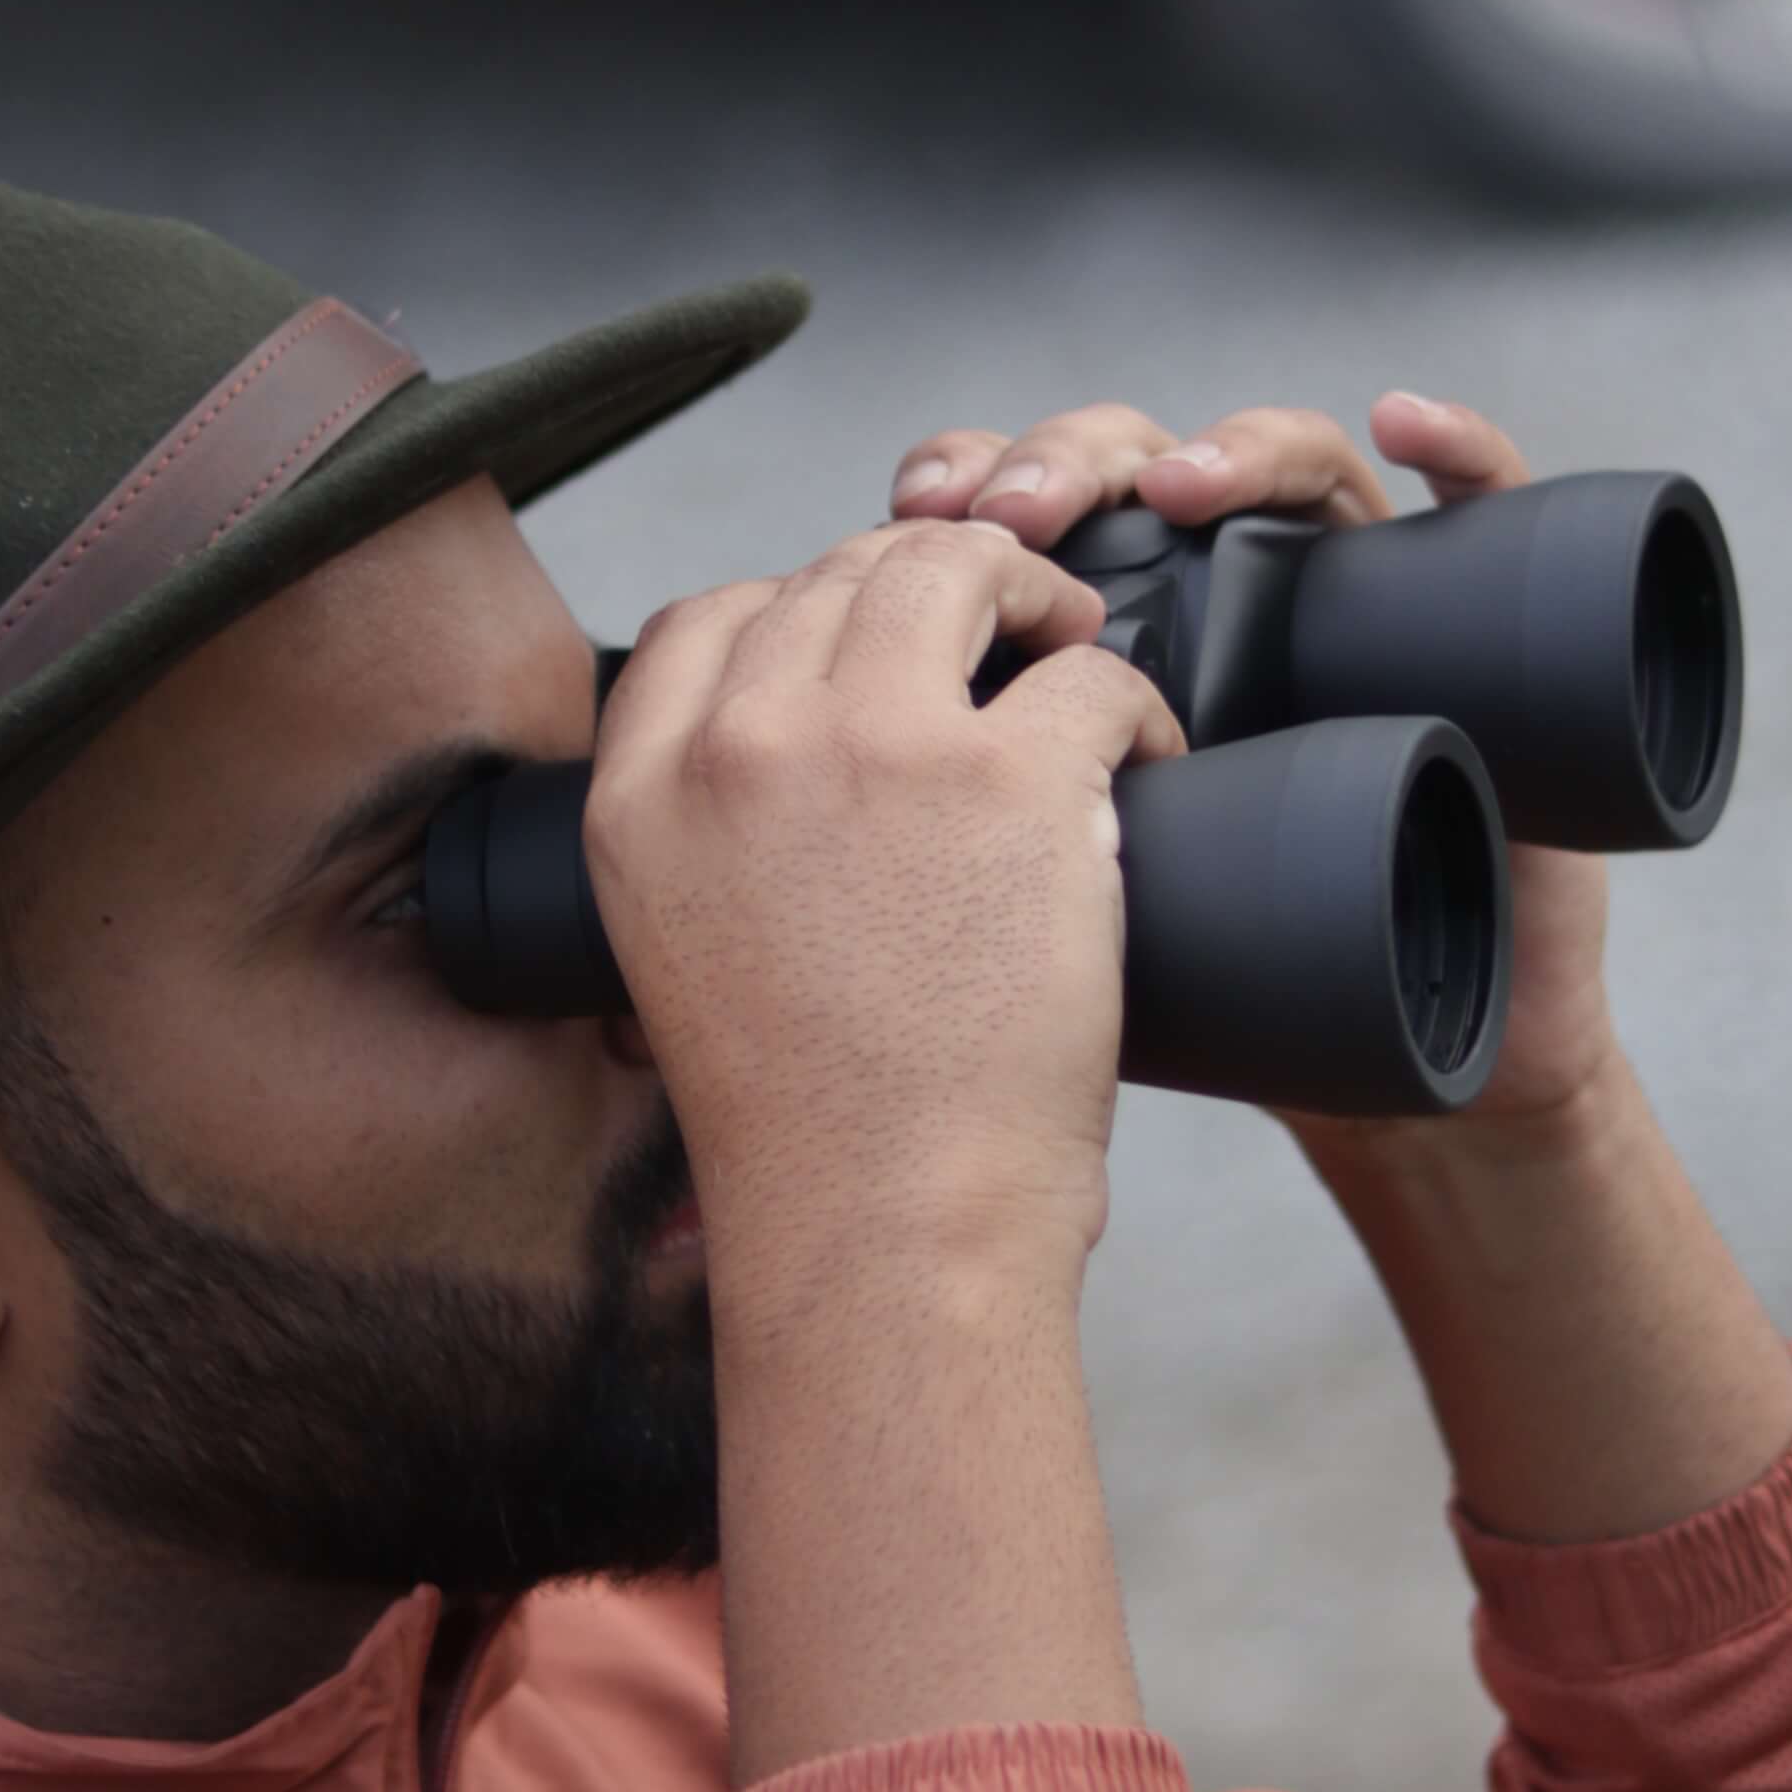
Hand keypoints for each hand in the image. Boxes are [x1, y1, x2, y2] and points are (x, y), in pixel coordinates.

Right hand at [587, 520, 1181, 1316]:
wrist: (886, 1225)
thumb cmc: (812, 1128)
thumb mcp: (683, 956)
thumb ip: (711, 841)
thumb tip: (788, 777)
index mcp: (645, 796)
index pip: (709, 616)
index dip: (802, 610)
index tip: (870, 657)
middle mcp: (744, 748)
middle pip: (840, 572)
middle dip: (930, 586)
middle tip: (1001, 635)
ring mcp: (880, 748)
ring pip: (958, 566)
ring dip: (1028, 589)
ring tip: (1068, 646)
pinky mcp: (1016, 781)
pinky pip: (1095, 672)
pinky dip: (1137, 703)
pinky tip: (1146, 760)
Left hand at [886, 388, 1619, 1147]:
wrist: (1362, 1039)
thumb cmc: (1183, 973)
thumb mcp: (1022, 896)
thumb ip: (922, 822)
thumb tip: (754, 796)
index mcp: (1093, 625)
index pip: (1024, 503)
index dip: (964, 483)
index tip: (908, 509)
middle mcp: (1211, 583)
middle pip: (1136, 460)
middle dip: (1064, 459)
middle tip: (1015, 512)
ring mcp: (1339, 590)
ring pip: (1284, 456)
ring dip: (1219, 446)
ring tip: (1168, 487)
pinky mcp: (1459, 618)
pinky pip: (1470, 498)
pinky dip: (1452, 445)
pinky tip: (1397, 420)